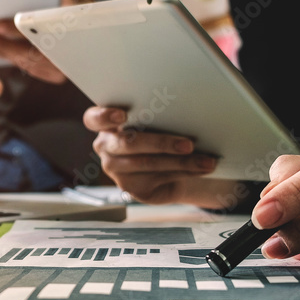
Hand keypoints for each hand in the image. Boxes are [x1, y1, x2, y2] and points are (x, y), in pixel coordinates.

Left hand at [0, 0, 76, 83]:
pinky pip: (30, 68)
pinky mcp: (55, 76)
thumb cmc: (75, 14)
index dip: (14, 28)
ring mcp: (62, 69)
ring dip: (4, 53)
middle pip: (29, 52)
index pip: (37, 31)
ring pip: (27, 62)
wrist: (94, 36)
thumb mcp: (65, 2)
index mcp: (73, 32)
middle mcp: (69, 55)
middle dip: (5, 44)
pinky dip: (13, 59)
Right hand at [84, 106, 218, 203]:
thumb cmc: (160, 133)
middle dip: (161, 142)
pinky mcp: (130, 188)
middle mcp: (106, 146)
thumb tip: (187, 111)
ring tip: (206, 160)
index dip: (105, 116)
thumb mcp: (155, 121)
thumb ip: (157, 116)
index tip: (122, 116)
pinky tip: (202, 168)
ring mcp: (115, 169)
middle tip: (188, 144)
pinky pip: (160, 178)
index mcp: (105, 124)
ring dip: (182, 162)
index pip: (94, 118)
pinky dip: (185, 172)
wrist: (167, 166)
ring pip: (148, 163)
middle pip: (128, 143)